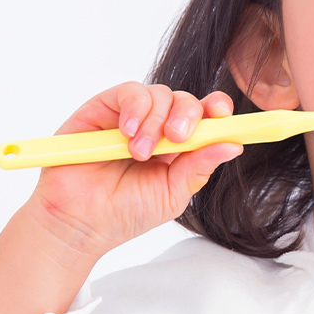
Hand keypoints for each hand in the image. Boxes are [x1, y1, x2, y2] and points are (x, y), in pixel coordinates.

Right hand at [21, 82, 241, 262]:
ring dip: (154, 121)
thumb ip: (199, 168)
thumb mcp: (172, 194)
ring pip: (159, 94)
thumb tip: (234, 145)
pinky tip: (128, 132)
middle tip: (177, 138)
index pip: (205, 117)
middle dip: (187, 115)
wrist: (80, 222)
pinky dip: (134, 108)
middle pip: (185, 101)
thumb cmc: (124, 212)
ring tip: (139, 152)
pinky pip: (129, 92)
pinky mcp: (103, 108)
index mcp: (178, 147)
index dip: (216, 109)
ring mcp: (130, 116)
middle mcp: (157, 127)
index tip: (222, 114)